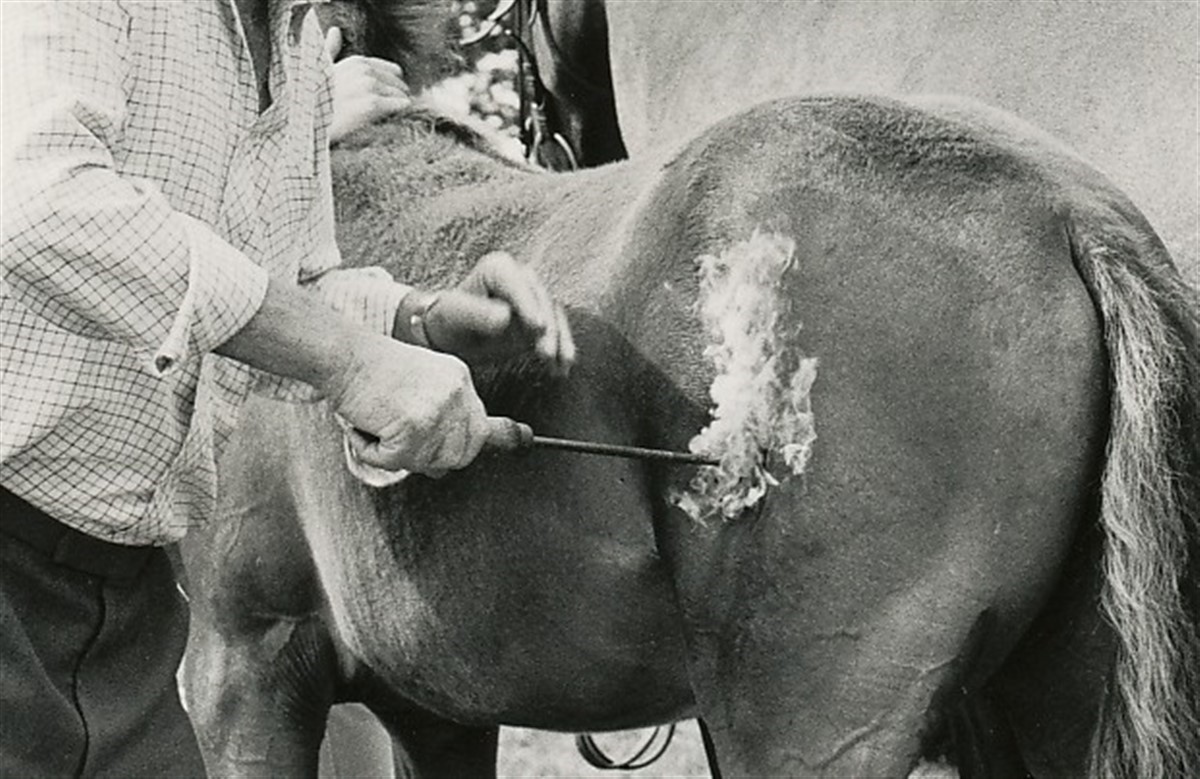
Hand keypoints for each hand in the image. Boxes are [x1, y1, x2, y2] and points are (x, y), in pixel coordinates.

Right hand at [323, 332, 489, 473]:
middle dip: (428, 458)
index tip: (431, 446)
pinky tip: (362, 426)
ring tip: (375, 425)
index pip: (480, 432)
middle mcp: (456, 393)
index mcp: (460, 379)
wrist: (341, 353)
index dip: (456, 448)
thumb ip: (444, 411)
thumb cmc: (369, 368)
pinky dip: (371, 452)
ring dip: (395, 454)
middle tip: (397, 439)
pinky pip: (394, 462)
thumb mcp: (421, 381)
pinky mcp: (414, 427)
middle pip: (458, 455)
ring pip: (425, 463)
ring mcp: (438, 410)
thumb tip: (461, 456)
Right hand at [325, 27, 411, 144]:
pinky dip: (400, 114)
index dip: (392, 88)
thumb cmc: (315, 100)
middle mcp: (364, 70)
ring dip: (397, 109)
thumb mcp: (321, 70)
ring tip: (383, 120)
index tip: (385, 101)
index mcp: (357, 62)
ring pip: (402, 96)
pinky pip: (401, 106)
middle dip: (397, 99)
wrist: (310, 122)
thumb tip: (335, 31)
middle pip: (400, 84)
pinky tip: (387, 122)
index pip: (395, 72)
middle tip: (385, 114)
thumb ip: (332, 50)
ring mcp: (368, 86)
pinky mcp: (372, 104)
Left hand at [398, 252, 575, 374]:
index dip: (528, 304)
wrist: (451, 336)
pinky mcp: (542, 319)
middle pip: (542, 301)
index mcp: (497, 269)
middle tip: (546, 354)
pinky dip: (561, 351)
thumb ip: (477, 314)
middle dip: (547, 329)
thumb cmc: (448, 321)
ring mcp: (534, 299)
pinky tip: (561, 371)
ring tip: (559, 367)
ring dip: (560, 343)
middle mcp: (520, 278)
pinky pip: (557, 333)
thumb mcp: (454, 316)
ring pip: (555, 317)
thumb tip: (505, 318)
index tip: (536, 327)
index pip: (517, 284)